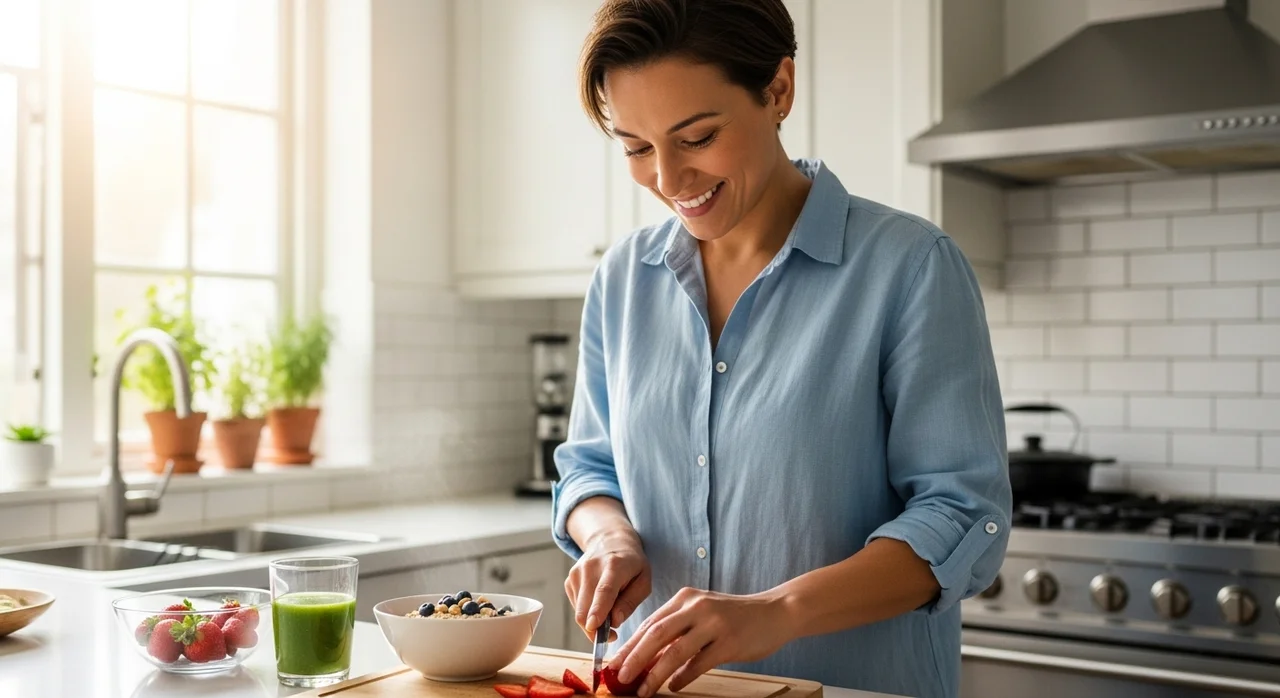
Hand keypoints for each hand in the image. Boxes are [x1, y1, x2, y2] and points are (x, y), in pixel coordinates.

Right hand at [564, 527, 650, 640]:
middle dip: (596, 630)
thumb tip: (615, 622)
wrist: (609, 540)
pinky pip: (577, 608)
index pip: (604, 590)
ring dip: (593, 623)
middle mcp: (591, 568)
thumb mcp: (643, 581)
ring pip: (580, 612)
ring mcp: (577, 573)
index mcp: (614, 565)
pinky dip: (588, 613)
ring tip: (609, 615)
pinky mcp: (569, 580)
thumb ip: (631, 602)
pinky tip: (599, 603)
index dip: (598, 610)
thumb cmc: (631, 564)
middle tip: (612, 636)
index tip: (594, 627)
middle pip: (586, 607)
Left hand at [610, 587, 795, 696]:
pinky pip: (700, 663)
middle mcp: (696, 608)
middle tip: (619, 677)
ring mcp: (713, 624)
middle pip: (656, 634)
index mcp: (685, 599)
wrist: (775, 612)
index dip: (629, 645)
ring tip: (643, 689)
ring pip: (676, 651)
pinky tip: (673, 686)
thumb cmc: (733, 616)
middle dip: (634, 658)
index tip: (613, 663)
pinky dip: (684, 676)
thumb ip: (676, 632)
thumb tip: (645, 659)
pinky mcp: (729, 642)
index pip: (649, 623)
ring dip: (655, 673)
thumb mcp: (701, 615)